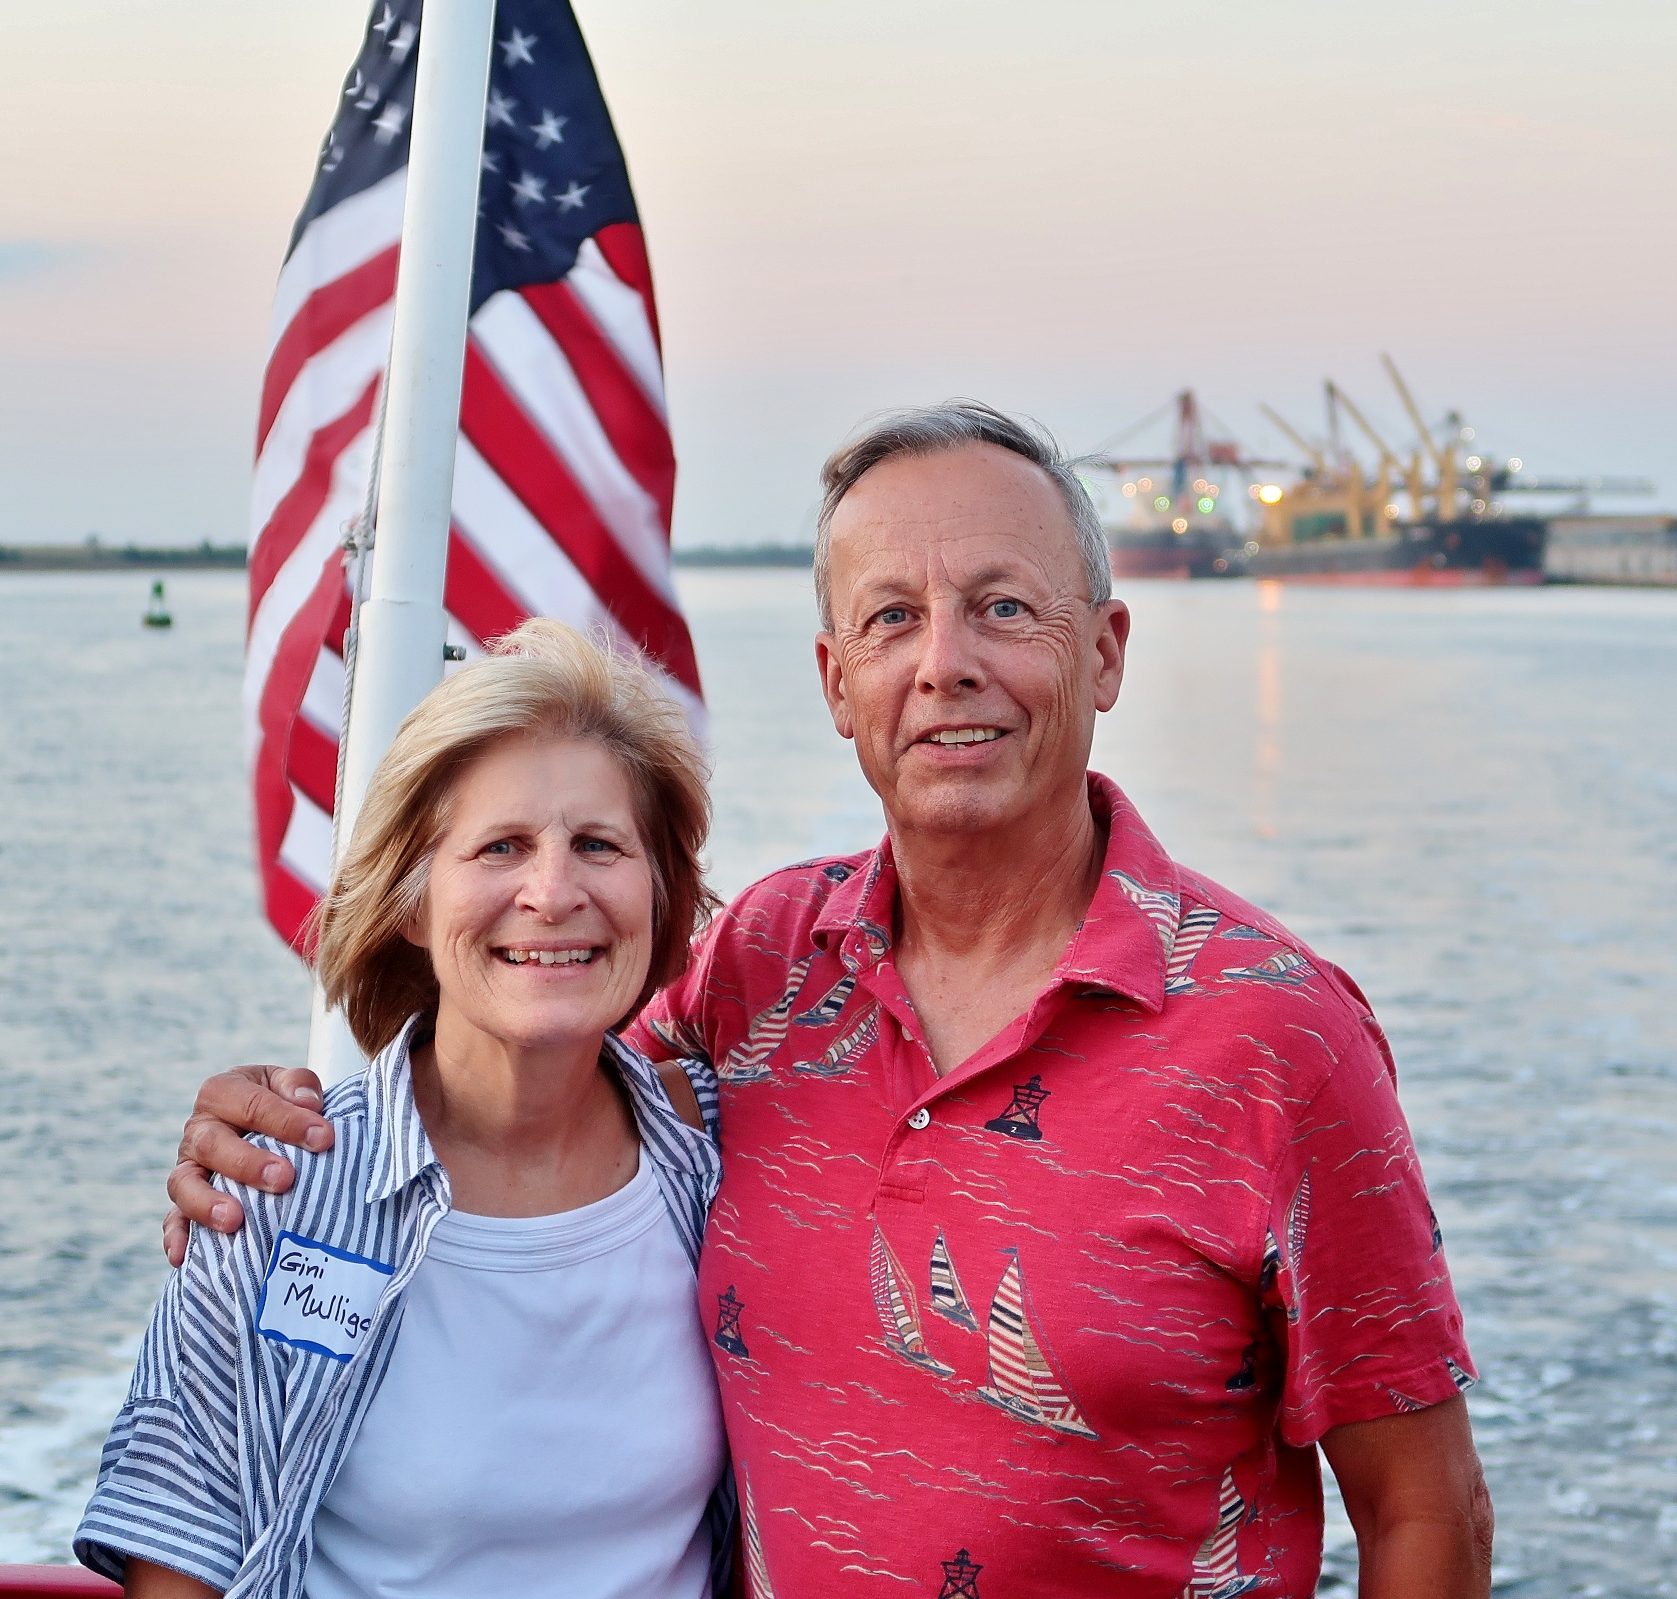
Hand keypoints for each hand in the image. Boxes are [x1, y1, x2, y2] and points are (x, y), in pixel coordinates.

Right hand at [162, 1066, 332, 1265]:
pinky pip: (174, 1219)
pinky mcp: (185, 1200)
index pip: (252, 1105)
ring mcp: (189, 1166)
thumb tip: (308, 1103)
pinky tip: (183, 1256)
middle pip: (212, 1144)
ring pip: (184, 1184)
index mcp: (223, 1092)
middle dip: (248, 1164)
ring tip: (235, 1220)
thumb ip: (299, 1085)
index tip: (323, 1139)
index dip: (288, 1121)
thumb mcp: (289, 1083)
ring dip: (206, 1203)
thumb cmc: (279, 1101)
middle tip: (285, 1179)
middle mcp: (199, 1129)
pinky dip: (176, 1236)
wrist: (262, 1120)